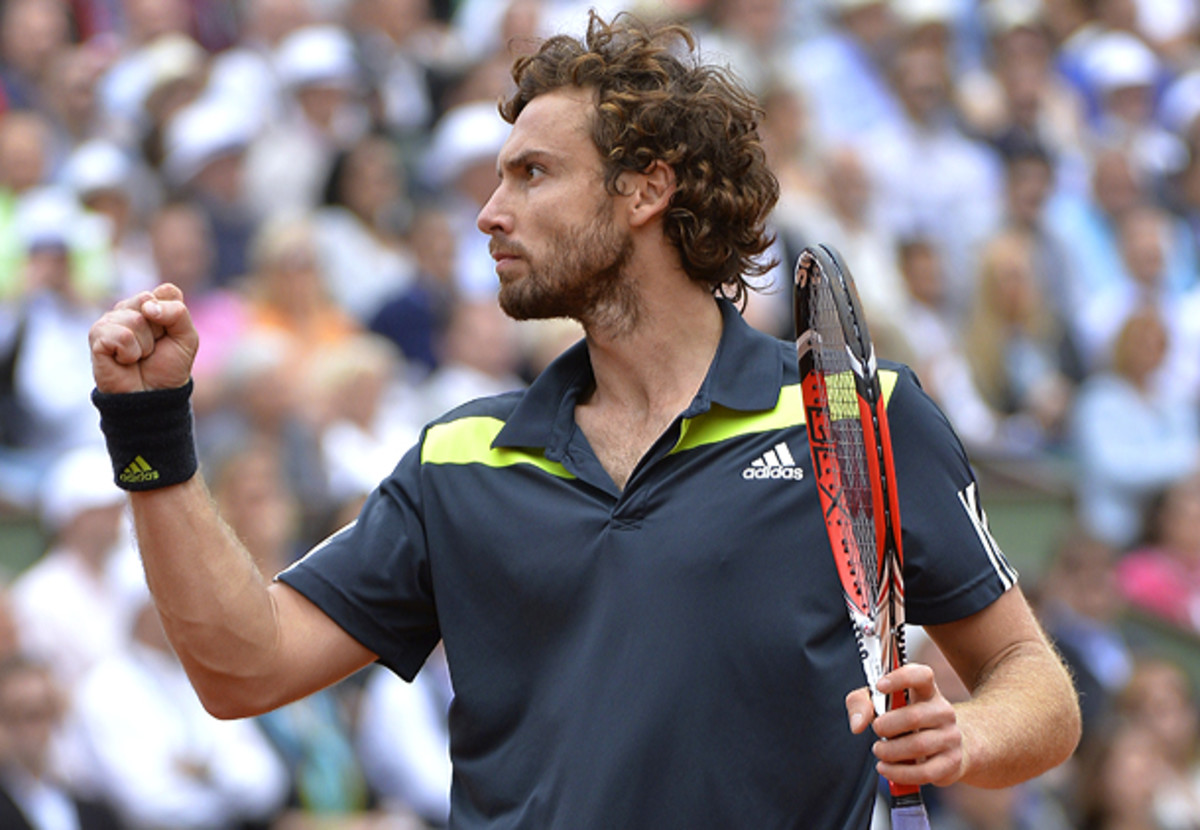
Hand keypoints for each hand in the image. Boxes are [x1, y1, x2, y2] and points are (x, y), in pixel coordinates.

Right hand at [89, 284, 197, 393]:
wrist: (153, 395)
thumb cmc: (168, 366)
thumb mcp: (187, 338)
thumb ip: (178, 313)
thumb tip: (148, 307)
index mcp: (149, 304)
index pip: (166, 292)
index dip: (173, 317)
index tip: (169, 335)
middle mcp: (128, 309)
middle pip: (148, 300)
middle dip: (158, 329)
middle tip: (153, 347)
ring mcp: (110, 321)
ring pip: (134, 319)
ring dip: (144, 345)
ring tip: (138, 356)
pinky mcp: (97, 336)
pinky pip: (120, 335)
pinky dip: (130, 353)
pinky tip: (124, 360)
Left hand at [845, 663, 965, 787]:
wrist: (945, 747)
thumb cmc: (907, 721)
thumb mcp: (882, 704)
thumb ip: (862, 704)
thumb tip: (857, 724)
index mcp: (926, 690)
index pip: (921, 675)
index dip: (900, 678)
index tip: (880, 686)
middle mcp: (943, 711)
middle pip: (913, 716)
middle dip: (886, 727)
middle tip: (876, 730)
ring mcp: (950, 737)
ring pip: (918, 746)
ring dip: (889, 752)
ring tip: (880, 751)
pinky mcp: (951, 762)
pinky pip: (923, 772)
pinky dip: (898, 773)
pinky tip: (886, 768)